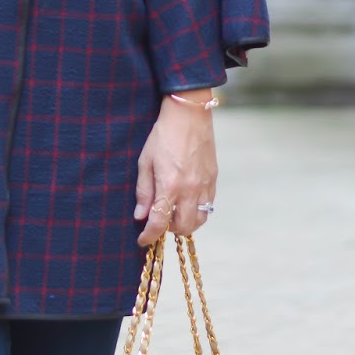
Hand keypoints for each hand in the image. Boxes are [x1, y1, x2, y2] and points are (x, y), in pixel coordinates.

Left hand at [134, 93, 217, 246]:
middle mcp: (190, 189)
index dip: (149, 236)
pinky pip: (209, 206)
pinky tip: (187, 201)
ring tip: (174, 212)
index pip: (159, 223)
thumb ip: (143, 191)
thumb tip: (140, 215)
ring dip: (186, 223)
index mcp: (170, 185)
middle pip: (183, 227)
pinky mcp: (213, 179)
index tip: (142, 240)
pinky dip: (198, 211)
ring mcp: (205, 185)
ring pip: (199, 220)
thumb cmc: (163, 135)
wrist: (189, 114)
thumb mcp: (145, 161)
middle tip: (159, 220)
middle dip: (169, 230)